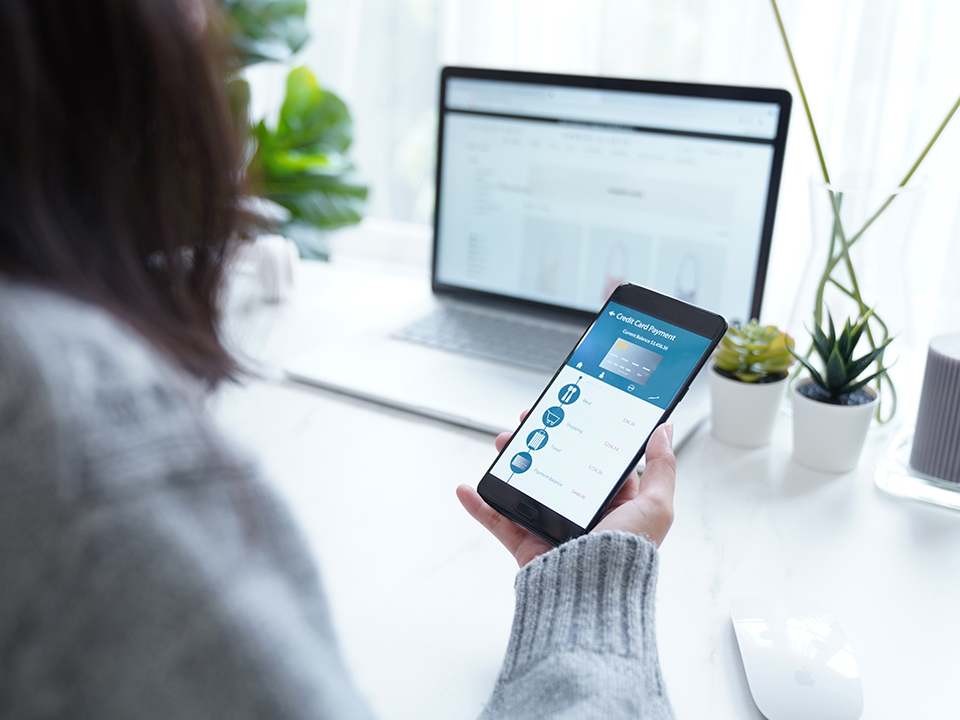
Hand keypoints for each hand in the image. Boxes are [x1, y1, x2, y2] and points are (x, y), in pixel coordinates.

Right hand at [456, 412, 675, 566]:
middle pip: (554, 468)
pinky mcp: (526, 545)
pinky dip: (479, 505)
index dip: (579, 434)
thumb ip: (661, 467)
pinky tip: (467, 489)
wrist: (593, 596)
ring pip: (524, 487)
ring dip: (509, 463)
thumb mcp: (656, 506)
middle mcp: (582, 514)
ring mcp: (551, 529)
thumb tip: (665, 430)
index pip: (593, 460)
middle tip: (525, 421)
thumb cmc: (627, 555)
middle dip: (537, 441)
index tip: (564, 411)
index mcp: (614, 503)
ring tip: (501, 443)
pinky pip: (498, 521)